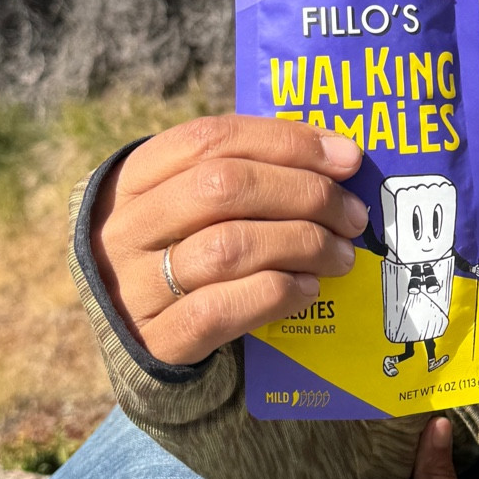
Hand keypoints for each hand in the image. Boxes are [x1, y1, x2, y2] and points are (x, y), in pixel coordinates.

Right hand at [91, 114, 368, 364]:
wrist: (137, 335)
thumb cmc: (184, 250)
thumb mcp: (193, 204)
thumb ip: (249, 172)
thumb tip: (339, 154)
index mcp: (133, 177)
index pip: (210, 138)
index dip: (285, 141)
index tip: (345, 157)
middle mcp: (126, 227)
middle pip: (223, 187)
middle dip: (305, 194)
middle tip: (351, 215)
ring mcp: (134, 286)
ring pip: (228, 247)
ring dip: (302, 245)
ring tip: (340, 255)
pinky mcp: (156, 340)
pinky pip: (222, 309)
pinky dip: (277, 293)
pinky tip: (308, 288)